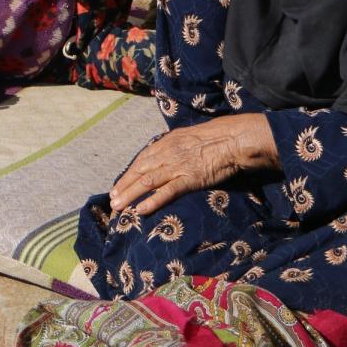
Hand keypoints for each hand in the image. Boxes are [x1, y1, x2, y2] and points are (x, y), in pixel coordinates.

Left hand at [108, 114, 277, 215]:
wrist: (234, 139)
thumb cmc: (218, 137)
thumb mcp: (192, 136)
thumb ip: (178, 146)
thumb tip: (170, 154)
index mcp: (168, 141)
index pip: (143, 159)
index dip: (129, 173)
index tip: (119, 184)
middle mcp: (168, 153)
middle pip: (140, 170)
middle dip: (124, 185)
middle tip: (112, 199)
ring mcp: (177, 166)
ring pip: (147, 181)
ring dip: (130, 195)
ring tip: (118, 207)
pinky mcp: (189, 178)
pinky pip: (167, 192)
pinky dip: (152, 201)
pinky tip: (140, 210)